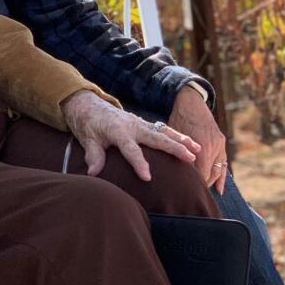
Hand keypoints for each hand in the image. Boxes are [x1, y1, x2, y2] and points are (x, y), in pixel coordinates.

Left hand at [59, 90, 198, 182]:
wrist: (89, 106)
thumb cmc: (88, 125)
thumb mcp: (87, 140)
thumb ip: (93, 156)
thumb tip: (93, 173)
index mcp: (118, 131)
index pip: (131, 150)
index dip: (139, 164)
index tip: (148, 177)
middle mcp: (133, 126)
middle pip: (157, 138)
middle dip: (174, 148)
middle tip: (190, 158)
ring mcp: (140, 124)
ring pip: (164, 132)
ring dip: (182, 141)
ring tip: (197, 150)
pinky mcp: (144, 124)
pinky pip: (163, 130)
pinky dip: (177, 136)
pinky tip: (190, 144)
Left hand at [168, 85, 227, 190]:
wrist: (191, 102)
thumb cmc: (178, 119)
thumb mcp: (175, 138)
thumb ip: (179, 155)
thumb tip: (176, 174)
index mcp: (202, 149)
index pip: (201, 175)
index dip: (195, 186)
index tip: (188, 195)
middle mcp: (214, 149)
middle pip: (210, 175)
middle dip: (202, 186)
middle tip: (193, 197)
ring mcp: (219, 145)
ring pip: (218, 170)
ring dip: (211, 182)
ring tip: (204, 195)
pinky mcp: (221, 142)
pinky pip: (223, 163)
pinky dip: (222, 177)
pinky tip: (220, 190)